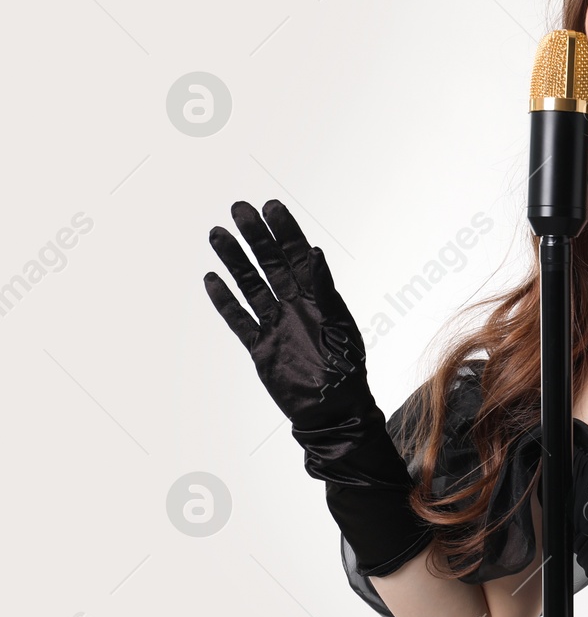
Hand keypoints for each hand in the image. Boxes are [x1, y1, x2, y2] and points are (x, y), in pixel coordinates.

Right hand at [203, 199, 376, 431]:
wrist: (333, 410)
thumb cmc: (346, 369)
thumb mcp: (339, 324)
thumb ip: (323, 288)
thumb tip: (314, 252)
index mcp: (317, 296)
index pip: (297, 255)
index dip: (285, 230)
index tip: (270, 205)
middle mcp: (294, 305)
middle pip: (269, 263)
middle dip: (256, 236)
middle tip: (238, 208)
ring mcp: (275, 324)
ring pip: (250, 285)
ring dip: (234, 260)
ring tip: (217, 234)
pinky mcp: (260, 347)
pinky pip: (239, 319)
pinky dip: (225, 300)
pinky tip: (212, 279)